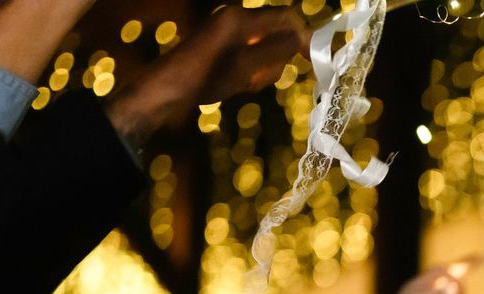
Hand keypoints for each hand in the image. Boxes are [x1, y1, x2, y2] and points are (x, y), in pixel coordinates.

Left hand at [107, 6, 305, 143]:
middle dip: (279, 58)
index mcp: (242, 17)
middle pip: (277, 33)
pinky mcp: (223, 43)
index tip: (313, 61)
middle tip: (264, 79)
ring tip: (248, 84)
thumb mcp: (248, 67)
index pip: (287, 17)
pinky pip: (251, 53)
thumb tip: (303, 39)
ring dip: (265, 68)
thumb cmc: (208, 77)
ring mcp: (228, 29)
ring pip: (265, 47)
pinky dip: (253, 69)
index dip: (305, 36)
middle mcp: (236, 17)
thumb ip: (278, 51)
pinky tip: (240, 83)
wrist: (170, 87)